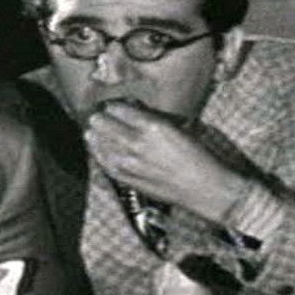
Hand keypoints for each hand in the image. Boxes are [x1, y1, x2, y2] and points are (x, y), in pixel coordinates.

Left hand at [85, 101, 249, 223]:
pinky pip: (108, 166)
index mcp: (154, 126)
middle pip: (108, 127)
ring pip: (104, 146)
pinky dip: (100, 157)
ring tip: (90, 132)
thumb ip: (156, 123)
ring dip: (95, 138)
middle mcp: (139, 143)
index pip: (122, 111)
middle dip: (99, 121)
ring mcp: (133, 163)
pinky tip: (96, 151)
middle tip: (94, 117)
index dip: (113, 108)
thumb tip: (139, 117)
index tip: (109, 106)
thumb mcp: (180, 130)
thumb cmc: (198, 157)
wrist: (205, 188)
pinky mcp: (131, 179)